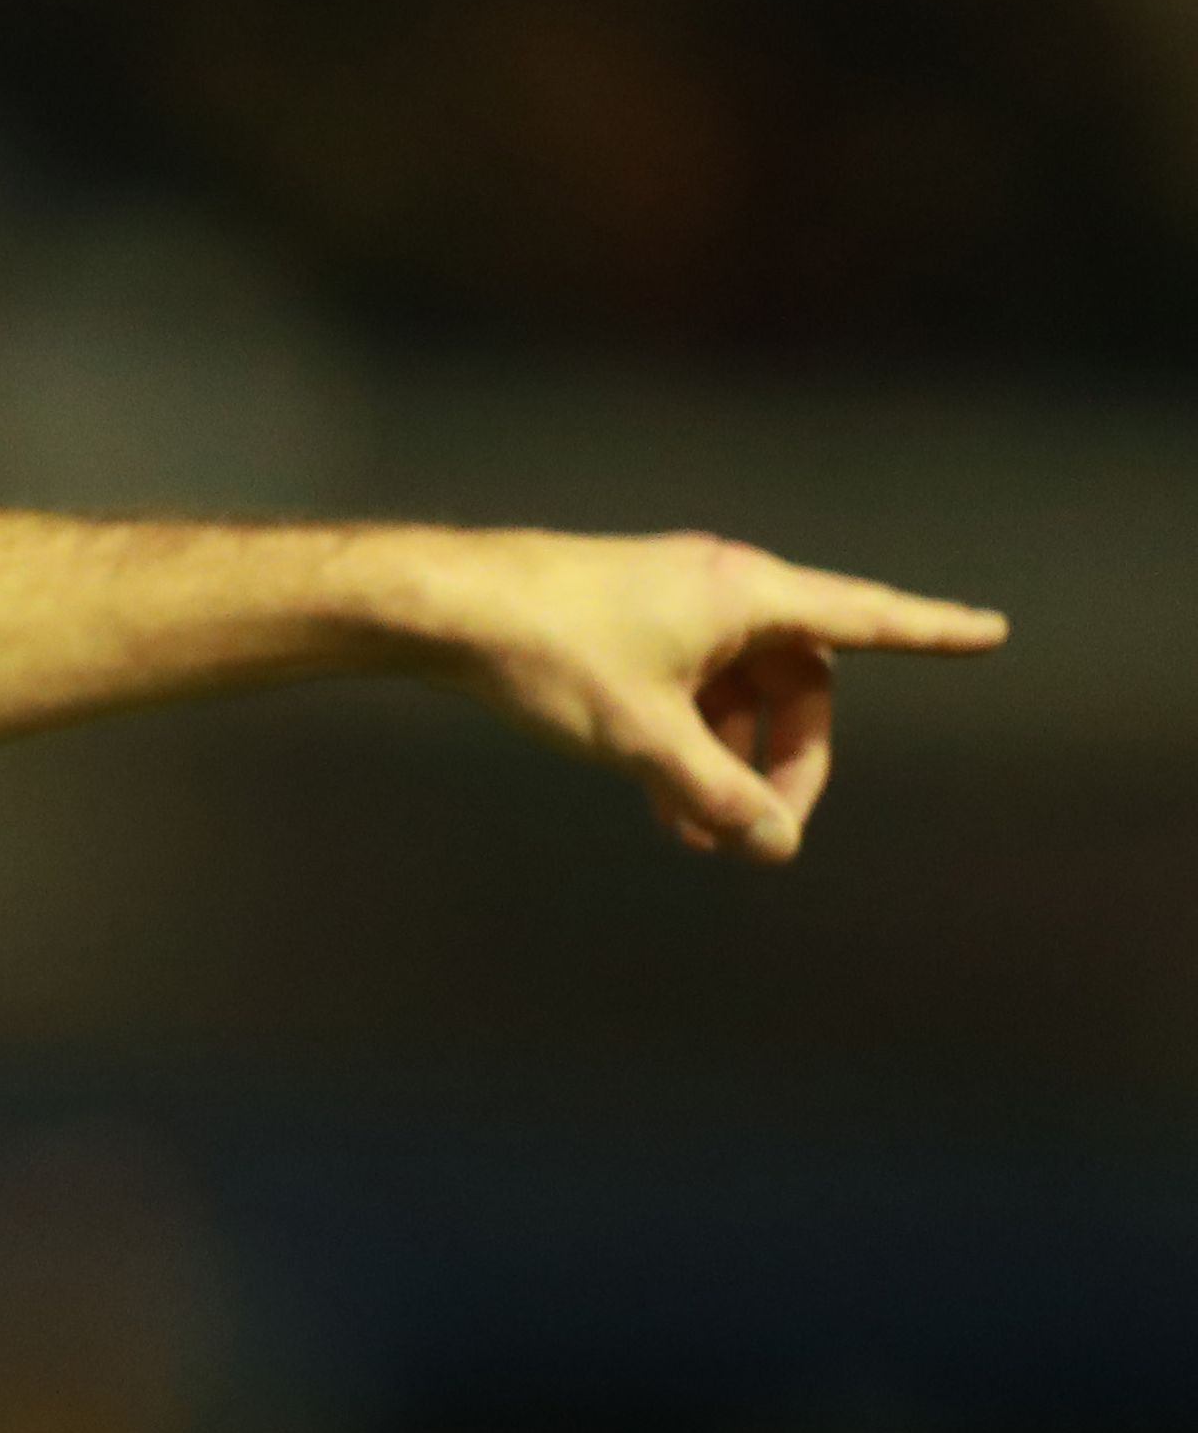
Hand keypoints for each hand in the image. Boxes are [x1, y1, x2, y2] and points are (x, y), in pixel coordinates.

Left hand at [424, 529, 1004, 861]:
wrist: (441, 607)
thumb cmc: (547, 652)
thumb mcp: (642, 738)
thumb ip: (717, 795)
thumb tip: (777, 845)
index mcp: (746, 593)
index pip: (865, 616)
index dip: (932, 631)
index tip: (991, 632)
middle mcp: (720, 587)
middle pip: (799, 682)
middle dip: (789, 761)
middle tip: (761, 834)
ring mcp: (672, 604)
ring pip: (739, 694)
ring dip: (731, 763)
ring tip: (698, 836)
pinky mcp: (627, 625)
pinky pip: (691, 690)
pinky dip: (690, 744)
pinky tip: (665, 808)